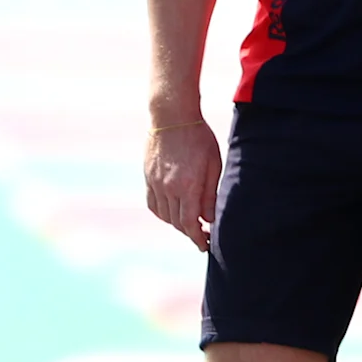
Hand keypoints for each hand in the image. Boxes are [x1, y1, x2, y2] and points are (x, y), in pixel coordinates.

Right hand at [143, 120, 220, 251]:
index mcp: (187, 186)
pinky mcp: (148, 176)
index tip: (205, 246)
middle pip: (176, 222)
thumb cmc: (198, 137)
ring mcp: (154, 182)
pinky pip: (153, 203)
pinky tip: (172, 210)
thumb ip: (211, 194)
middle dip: (190, 232)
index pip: (190, 223)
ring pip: (164, 215)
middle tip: (202, 234)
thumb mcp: (213, 164)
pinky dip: (162, 212)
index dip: (197, 239)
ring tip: (189, 221)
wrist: (171, 115)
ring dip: (176, 223)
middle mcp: (168, 188)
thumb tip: (210, 218)